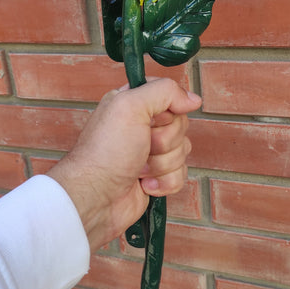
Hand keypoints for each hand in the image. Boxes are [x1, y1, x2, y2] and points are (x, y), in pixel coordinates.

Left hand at [47, 78, 201, 251]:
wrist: (96, 197)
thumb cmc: (106, 151)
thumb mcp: (131, 106)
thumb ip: (165, 91)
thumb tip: (193, 99)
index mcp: (133, 102)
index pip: (169, 94)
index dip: (168, 108)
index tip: (155, 118)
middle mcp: (142, 125)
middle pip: (180, 124)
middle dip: (165, 139)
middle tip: (143, 145)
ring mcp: (150, 152)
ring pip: (183, 150)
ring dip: (162, 162)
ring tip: (138, 167)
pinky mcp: (157, 176)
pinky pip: (181, 173)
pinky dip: (165, 181)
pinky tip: (144, 184)